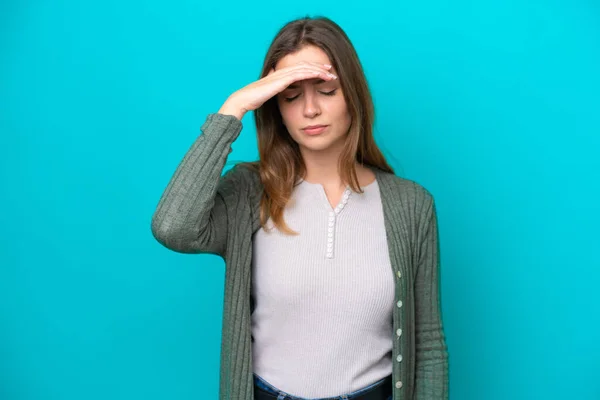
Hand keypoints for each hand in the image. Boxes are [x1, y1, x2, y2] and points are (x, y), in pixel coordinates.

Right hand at [218, 62, 336, 119]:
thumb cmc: (253, 100)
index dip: (312, 69)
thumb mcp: (268, 94)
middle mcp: (282, 72)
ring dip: (320, 70)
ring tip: (331, 73)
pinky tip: (321, 75)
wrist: (243, 100)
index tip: (323, 72)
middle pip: (305, 65)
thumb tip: (281, 91)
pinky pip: (301, 74)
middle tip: (332, 69)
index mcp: (279, 75)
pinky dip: (313, 73)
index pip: (299, 68)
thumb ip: (276, 90)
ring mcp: (282, 74)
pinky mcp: (282, 79)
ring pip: (305, 68)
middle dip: (319, 67)